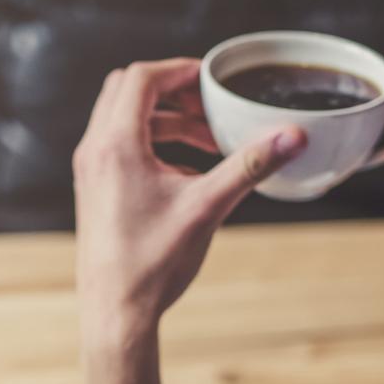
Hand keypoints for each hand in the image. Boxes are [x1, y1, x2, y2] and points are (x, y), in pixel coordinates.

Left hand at [73, 58, 307, 343]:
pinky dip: (155, 144)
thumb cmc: (153, 264)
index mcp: (115, 145)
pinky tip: (189, 172)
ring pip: (124, 120)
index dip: (180, 70)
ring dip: (167, 120)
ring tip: (209, 141)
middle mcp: (94, 151)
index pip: (142, 78)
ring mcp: (90, 171)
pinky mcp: (95, 191)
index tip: (212, 79)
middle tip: (211, 105)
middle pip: (128, 91)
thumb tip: (293, 135)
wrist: (116, 313)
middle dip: (173, 91)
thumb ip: (250, 166)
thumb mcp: (208, 208)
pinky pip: (122, 148)